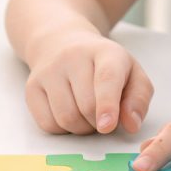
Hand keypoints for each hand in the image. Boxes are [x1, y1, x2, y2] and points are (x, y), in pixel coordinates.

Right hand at [24, 31, 152, 134]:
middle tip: (103, 116)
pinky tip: (69, 112)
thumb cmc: (103, 64)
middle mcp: (72, 57)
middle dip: (99, 122)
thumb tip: (132, 125)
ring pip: (66, 118)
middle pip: (86, 106)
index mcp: (104, 51)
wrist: (61, 42)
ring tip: (87, 114)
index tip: (107, 126)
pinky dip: (62, 128)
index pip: (106, 78)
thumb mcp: (132, 73)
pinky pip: (47, 123)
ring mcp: (48, 71)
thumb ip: (138, 98)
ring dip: (81, 128)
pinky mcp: (32, 88)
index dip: (107, 105)